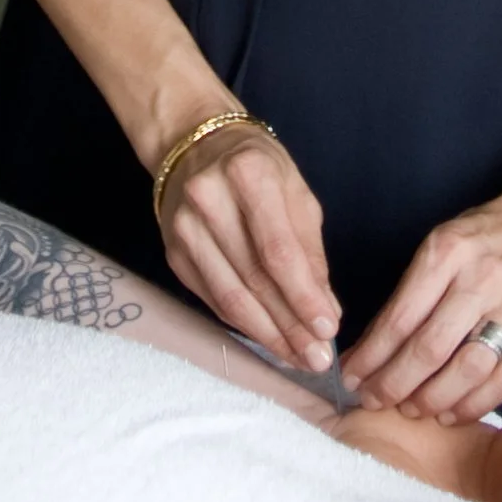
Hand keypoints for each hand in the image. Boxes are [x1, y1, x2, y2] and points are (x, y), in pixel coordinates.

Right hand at [157, 123, 341, 374]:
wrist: (195, 144)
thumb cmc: (258, 167)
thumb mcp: (295, 192)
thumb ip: (310, 250)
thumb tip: (326, 310)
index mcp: (248, 174)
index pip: (278, 249)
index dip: (303, 295)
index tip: (328, 329)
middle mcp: (209, 199)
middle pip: (254, 279)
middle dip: (290, 325)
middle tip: (318, 358)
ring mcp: (185, 228)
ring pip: (230, 297)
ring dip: (268, 335)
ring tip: (298, 357)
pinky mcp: (173, 253)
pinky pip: (213, 300)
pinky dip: (244, 324)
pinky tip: (268, 338)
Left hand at [343, 185, 501, 418]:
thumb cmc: (487, 238)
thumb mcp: (442, 245)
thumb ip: (411, 293)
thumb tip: (371, 346)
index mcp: (448, 253)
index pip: (401, 316)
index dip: (371, 355)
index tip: (350, 377)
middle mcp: (482, 281)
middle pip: (429, 348)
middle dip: (393, 383)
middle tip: (372, 401)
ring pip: (465, 372)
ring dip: (430, 400)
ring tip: (408, 409)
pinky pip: (501, 384)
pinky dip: (471, 406)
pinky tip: (449, 413)